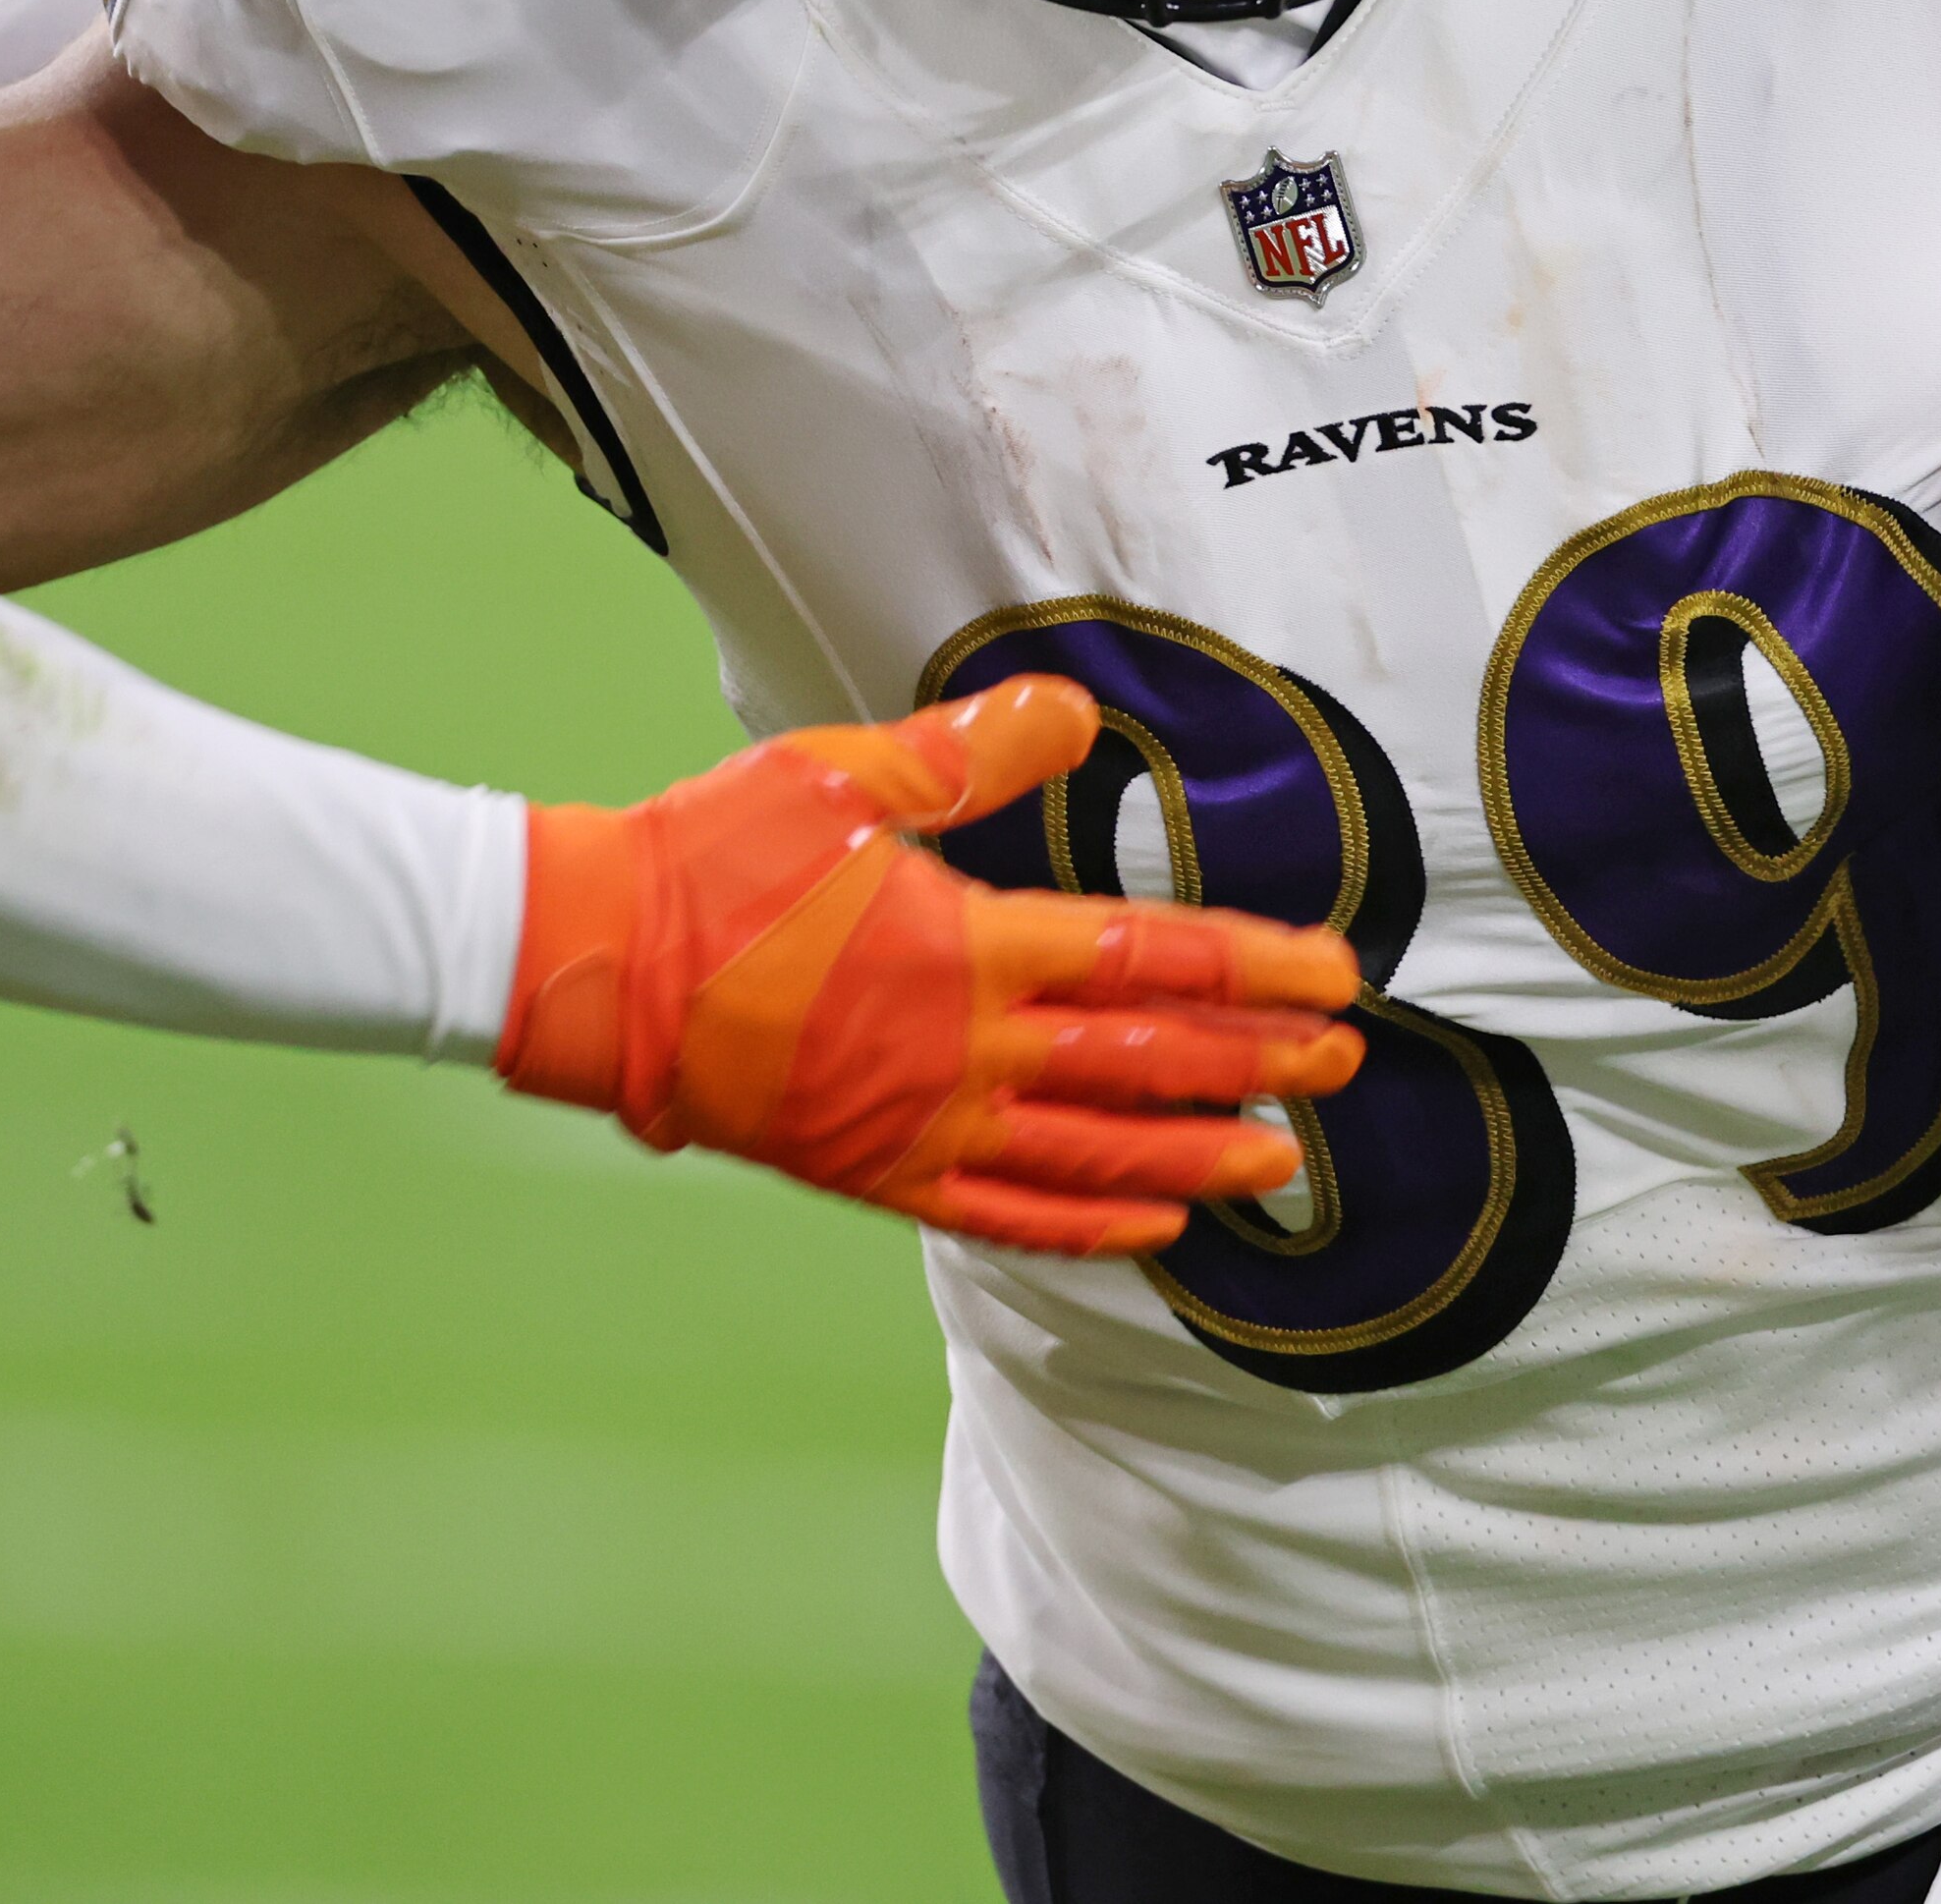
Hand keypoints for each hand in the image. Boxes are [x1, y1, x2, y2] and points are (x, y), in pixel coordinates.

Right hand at [498, 676, 1368, 1253]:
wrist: (595, 968)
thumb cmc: (714, 859)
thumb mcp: (843, 777)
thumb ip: (971, 755)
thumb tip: (1075, 714)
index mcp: (969, 948)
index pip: (1148, 959)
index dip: (1252, 971)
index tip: (1330, 977)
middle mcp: (965, 1052)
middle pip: (1146, 1061)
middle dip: (1256, 1062)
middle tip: (1345, 1065)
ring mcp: (925, 1127)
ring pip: (1094, 1155)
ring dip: (1196, 1154)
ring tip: (1279, 1162)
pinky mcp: (879, 1175)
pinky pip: (1007, 1215)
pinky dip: (1089, 1225)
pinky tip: (1151, 1225)